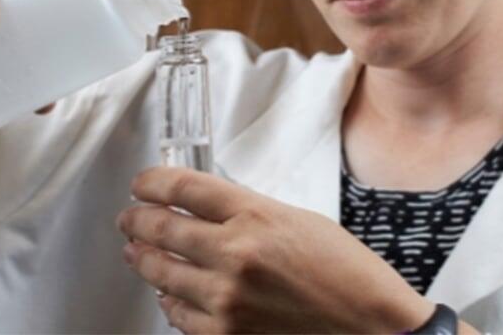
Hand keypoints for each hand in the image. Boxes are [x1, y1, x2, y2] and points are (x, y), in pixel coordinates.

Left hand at [117, 167, 434, 333]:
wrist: (374, 330)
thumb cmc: (346, 274)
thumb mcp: (298, 221)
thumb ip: (247, 212)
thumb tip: (202, 208)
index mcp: (256, 215)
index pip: (183, 187)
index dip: (151, 182)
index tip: (142, 184)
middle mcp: (235, 254)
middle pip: (161, 227)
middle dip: (136, 219)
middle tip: (129, 217)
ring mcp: (227, 298)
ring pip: (160, 271)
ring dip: (142, 258)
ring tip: (135, 251)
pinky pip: (177, 314)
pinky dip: (168, 299)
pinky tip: (167, 291)